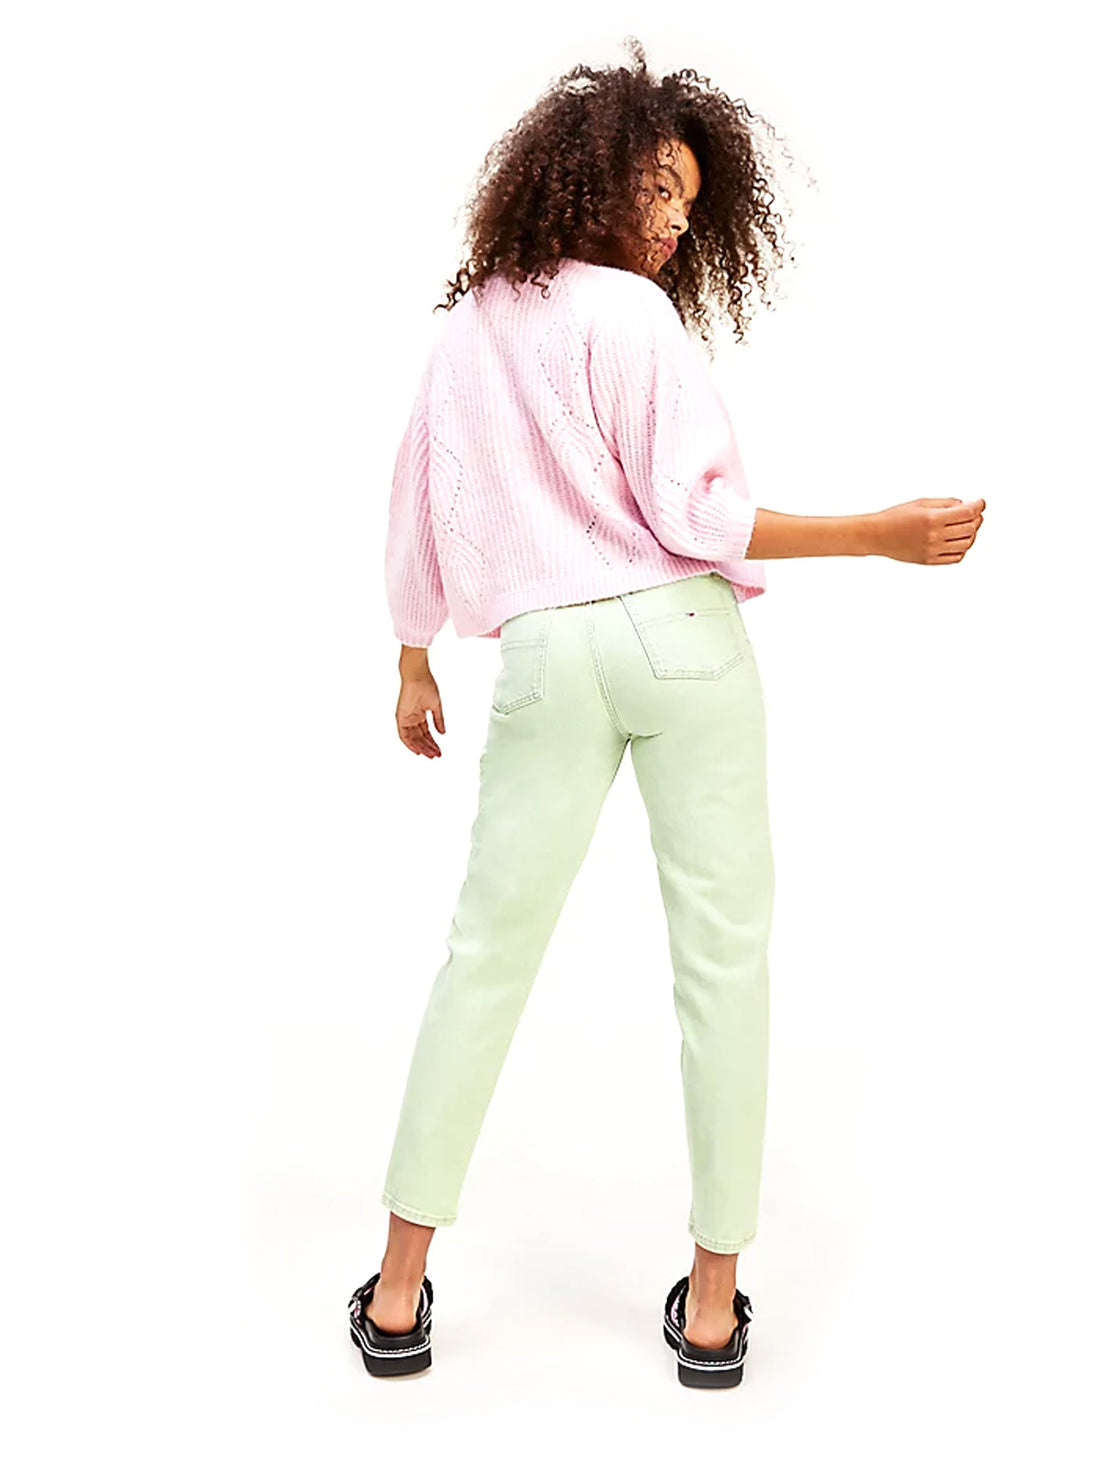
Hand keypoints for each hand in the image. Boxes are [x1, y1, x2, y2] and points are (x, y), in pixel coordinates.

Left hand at [396, 673, 445, 757]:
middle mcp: (412, 718)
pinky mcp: (400, 718)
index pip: (426, 733)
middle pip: (420, 738)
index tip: (440, 750)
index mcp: (420, 714)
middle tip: (437, 755)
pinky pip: (403, 735)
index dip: (433, 742)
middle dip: (429, 747)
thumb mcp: (436, 706)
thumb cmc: (426, 686)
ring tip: (430, 755)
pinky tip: (417, 751)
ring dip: (422, 748)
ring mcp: (406, 719)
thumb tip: (443, 732)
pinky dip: (410, 744)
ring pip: (413, 739)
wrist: (418, 677)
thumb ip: (439, 720)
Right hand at [867, 497, 984, 563]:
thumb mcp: (921, 503)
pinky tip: (958, 541)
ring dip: (971, 534)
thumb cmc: (897, 516)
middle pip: (970, 529)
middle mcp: (934, 536)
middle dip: (977, 519)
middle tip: (975, 514)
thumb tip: (966, 506)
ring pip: (966, 544)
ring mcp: (933, 550)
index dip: (979, 505)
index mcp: (932, 518)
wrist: (877, 535)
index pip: (967, 513)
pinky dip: (962, 549)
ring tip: (967, 527)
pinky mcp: (929, 560)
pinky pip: (956, 557)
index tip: (981, 502)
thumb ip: (945, 503)